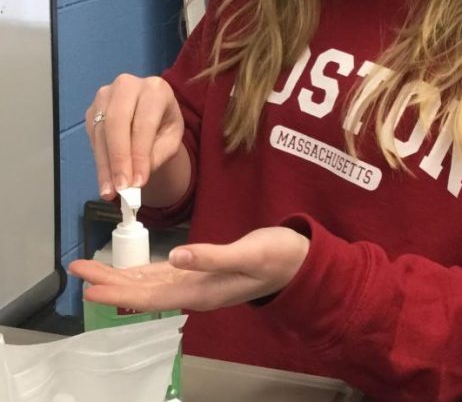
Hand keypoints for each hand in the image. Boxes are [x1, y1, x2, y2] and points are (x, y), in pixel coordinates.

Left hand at [68, 227, 309, 310]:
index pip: (150, 295)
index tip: (92, 286)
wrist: (298, 260)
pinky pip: (162, 275)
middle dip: (110, 283)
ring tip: (90, 270)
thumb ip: (213, 257)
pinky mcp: (200, 270)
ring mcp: (195, 282)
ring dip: (119, 277)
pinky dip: (140, 272)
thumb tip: (176, 257)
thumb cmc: (276, 256)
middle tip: (77, 272)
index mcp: (201, 290)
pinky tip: (126, 269)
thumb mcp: (248, 254)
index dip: (120, 291)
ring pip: (148, 283)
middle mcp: (192, 290)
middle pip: (142, 291)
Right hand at [85, 74, 183, 198]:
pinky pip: (92, 138)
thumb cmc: (164, 125)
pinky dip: (99, 162)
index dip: (140, 153)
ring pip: (101, 132)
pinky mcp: (92, 109)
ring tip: (111, 192)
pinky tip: (105, 182)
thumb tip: (136, 180)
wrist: (150, 115)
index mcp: (155, 89)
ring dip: (105, 165)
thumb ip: (156, 155)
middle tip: (122, 187)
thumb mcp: (171, 139)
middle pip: (117, 122)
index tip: (139, 182)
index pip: (144, 122)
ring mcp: (106, 95)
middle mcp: (127, 85)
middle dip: (118, 158)